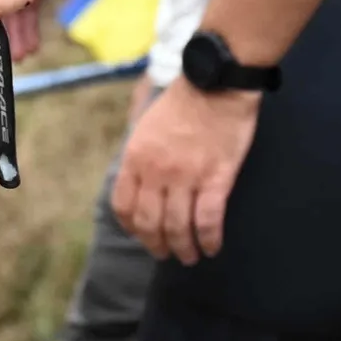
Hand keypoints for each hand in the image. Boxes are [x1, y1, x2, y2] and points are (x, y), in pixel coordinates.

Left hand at [113, 77, 255, 260]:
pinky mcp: (216, 178)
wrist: (217, 83)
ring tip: (190, 257)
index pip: (123, 206)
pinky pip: (208, 220)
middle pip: (149, 223)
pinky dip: (209, 239)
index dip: (131, 228)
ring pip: (178, 228)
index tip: (140, 236)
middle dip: (156, 245)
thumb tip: (140, 186)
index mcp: (135, 158)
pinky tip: (212, 247)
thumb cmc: (183, 103)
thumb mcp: (146, 128)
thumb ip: (141, 158)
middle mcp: (156, 171)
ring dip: (183, 249)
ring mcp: (185, 177)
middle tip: (165, 255)